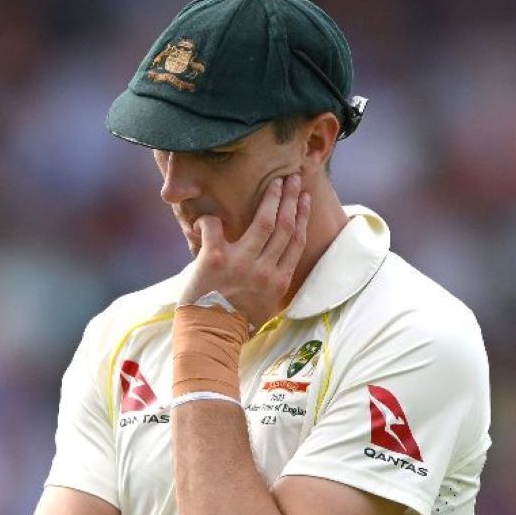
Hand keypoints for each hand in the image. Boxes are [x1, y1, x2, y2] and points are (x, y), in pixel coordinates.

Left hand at [178, 173, 310, 327]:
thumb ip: (272, 284)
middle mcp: (264, 269)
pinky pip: (214, 227)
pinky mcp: (215, 259)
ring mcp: (241, 262)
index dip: (301, 216)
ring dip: (271, 198)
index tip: (305, 198)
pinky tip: (211, 214)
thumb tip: (276, 268)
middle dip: (291, 198)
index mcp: (278, 280)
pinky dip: (210, 219)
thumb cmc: (236, 326)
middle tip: (293, 177)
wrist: (211, 337)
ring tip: (276, 181)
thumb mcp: (266, 307)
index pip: (295, 240)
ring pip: (263, 222)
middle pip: (284, 225)